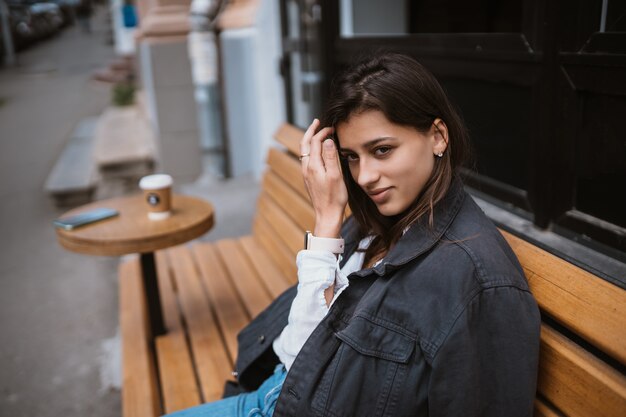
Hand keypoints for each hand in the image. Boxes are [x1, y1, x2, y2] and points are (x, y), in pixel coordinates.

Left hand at [300, 119, 347, 237]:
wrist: (327, 214)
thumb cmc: (334, 197)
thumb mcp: (336, 175)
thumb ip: (331, 156)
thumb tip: (327, 140)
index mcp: (313, 165)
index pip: (315, 142)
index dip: (323, 132)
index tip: (332, 128)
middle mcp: (307, 168)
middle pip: (305, 144)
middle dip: (311, 131)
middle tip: (317, 122)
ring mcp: (306, 173)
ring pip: (304, 151)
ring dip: (310, 139)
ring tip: (316, 132)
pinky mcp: (309, 178)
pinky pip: (307, 158)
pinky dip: (311, 149)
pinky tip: (317, 150)